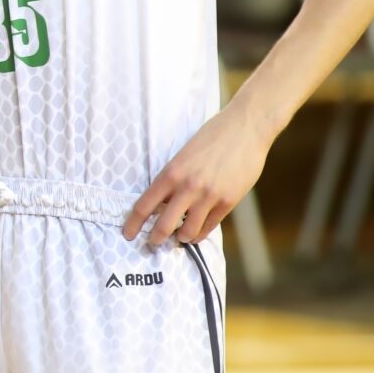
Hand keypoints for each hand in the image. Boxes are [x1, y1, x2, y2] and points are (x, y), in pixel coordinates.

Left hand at [121, 104, 271, 245]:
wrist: (245, 128)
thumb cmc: (212, 137)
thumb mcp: (183, 155)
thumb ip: (173, 178)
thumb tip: (163, 202)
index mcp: (171, 173)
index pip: (144, 206)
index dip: (133, 224)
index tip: (128, 234)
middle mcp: (187, 188)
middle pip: (164, 225)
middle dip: (155, 239)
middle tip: (152, 244)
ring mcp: (209, 196)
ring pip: (188, 231)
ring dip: (180, 238)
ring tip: (178, 238)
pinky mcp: (228, 202)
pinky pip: (209, 226)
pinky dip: (200, 233)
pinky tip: (196, 234)